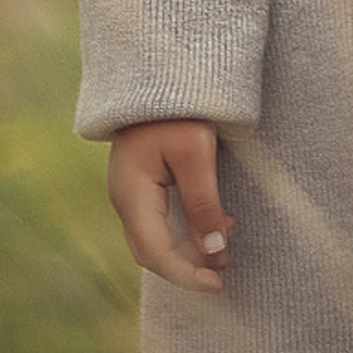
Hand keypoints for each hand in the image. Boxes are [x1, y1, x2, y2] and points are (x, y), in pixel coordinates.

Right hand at [108, 118, 234, 292]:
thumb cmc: (177, 107)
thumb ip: (204, 203)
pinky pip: (160, 218)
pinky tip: (215, 221)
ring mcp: (130, 189)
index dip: (186, 275)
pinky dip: (186, 229)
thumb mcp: (196, 152)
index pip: (155, 252)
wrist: (158, 67)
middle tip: (224, 271)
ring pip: (156, 236)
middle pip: (152, 251)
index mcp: (131, 194)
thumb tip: (214, 252)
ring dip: (190, 248)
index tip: (216, 285)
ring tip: (227, 246)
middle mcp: (125, 197)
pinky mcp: (142, 180)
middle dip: (188, 266)